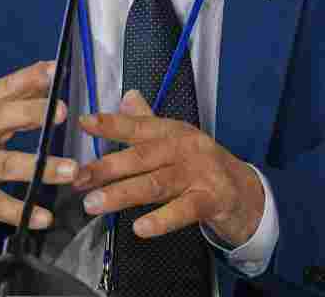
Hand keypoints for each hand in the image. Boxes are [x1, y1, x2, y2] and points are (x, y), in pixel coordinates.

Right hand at [0, 60, 76, 264]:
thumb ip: (9, 104)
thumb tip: (48, 80)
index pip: (1, 89)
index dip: (29, 78)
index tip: (55, 70)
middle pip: (1, 118)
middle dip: (33, 112)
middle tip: (64, 111)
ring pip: (7, 165)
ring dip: (42, 167)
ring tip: (72, 170)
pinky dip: (24, 212)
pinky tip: (45, 217)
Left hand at [74, 90, 264, 247]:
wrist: (247, 193)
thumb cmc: (203, 166)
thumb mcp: (177, 140)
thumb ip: (149, 121)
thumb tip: (126, 95)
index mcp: (174, 131)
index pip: (139, 125)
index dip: (111, 124)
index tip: (83, 123)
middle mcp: (185, 148)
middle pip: (142, 156)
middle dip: (106, 167)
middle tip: (77, 178)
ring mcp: (200, 173)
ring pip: (156, 183)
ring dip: (122, 194)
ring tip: (93, 205)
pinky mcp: (212, 200)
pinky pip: (184, 210)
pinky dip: (161, 219)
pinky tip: (140, 229)